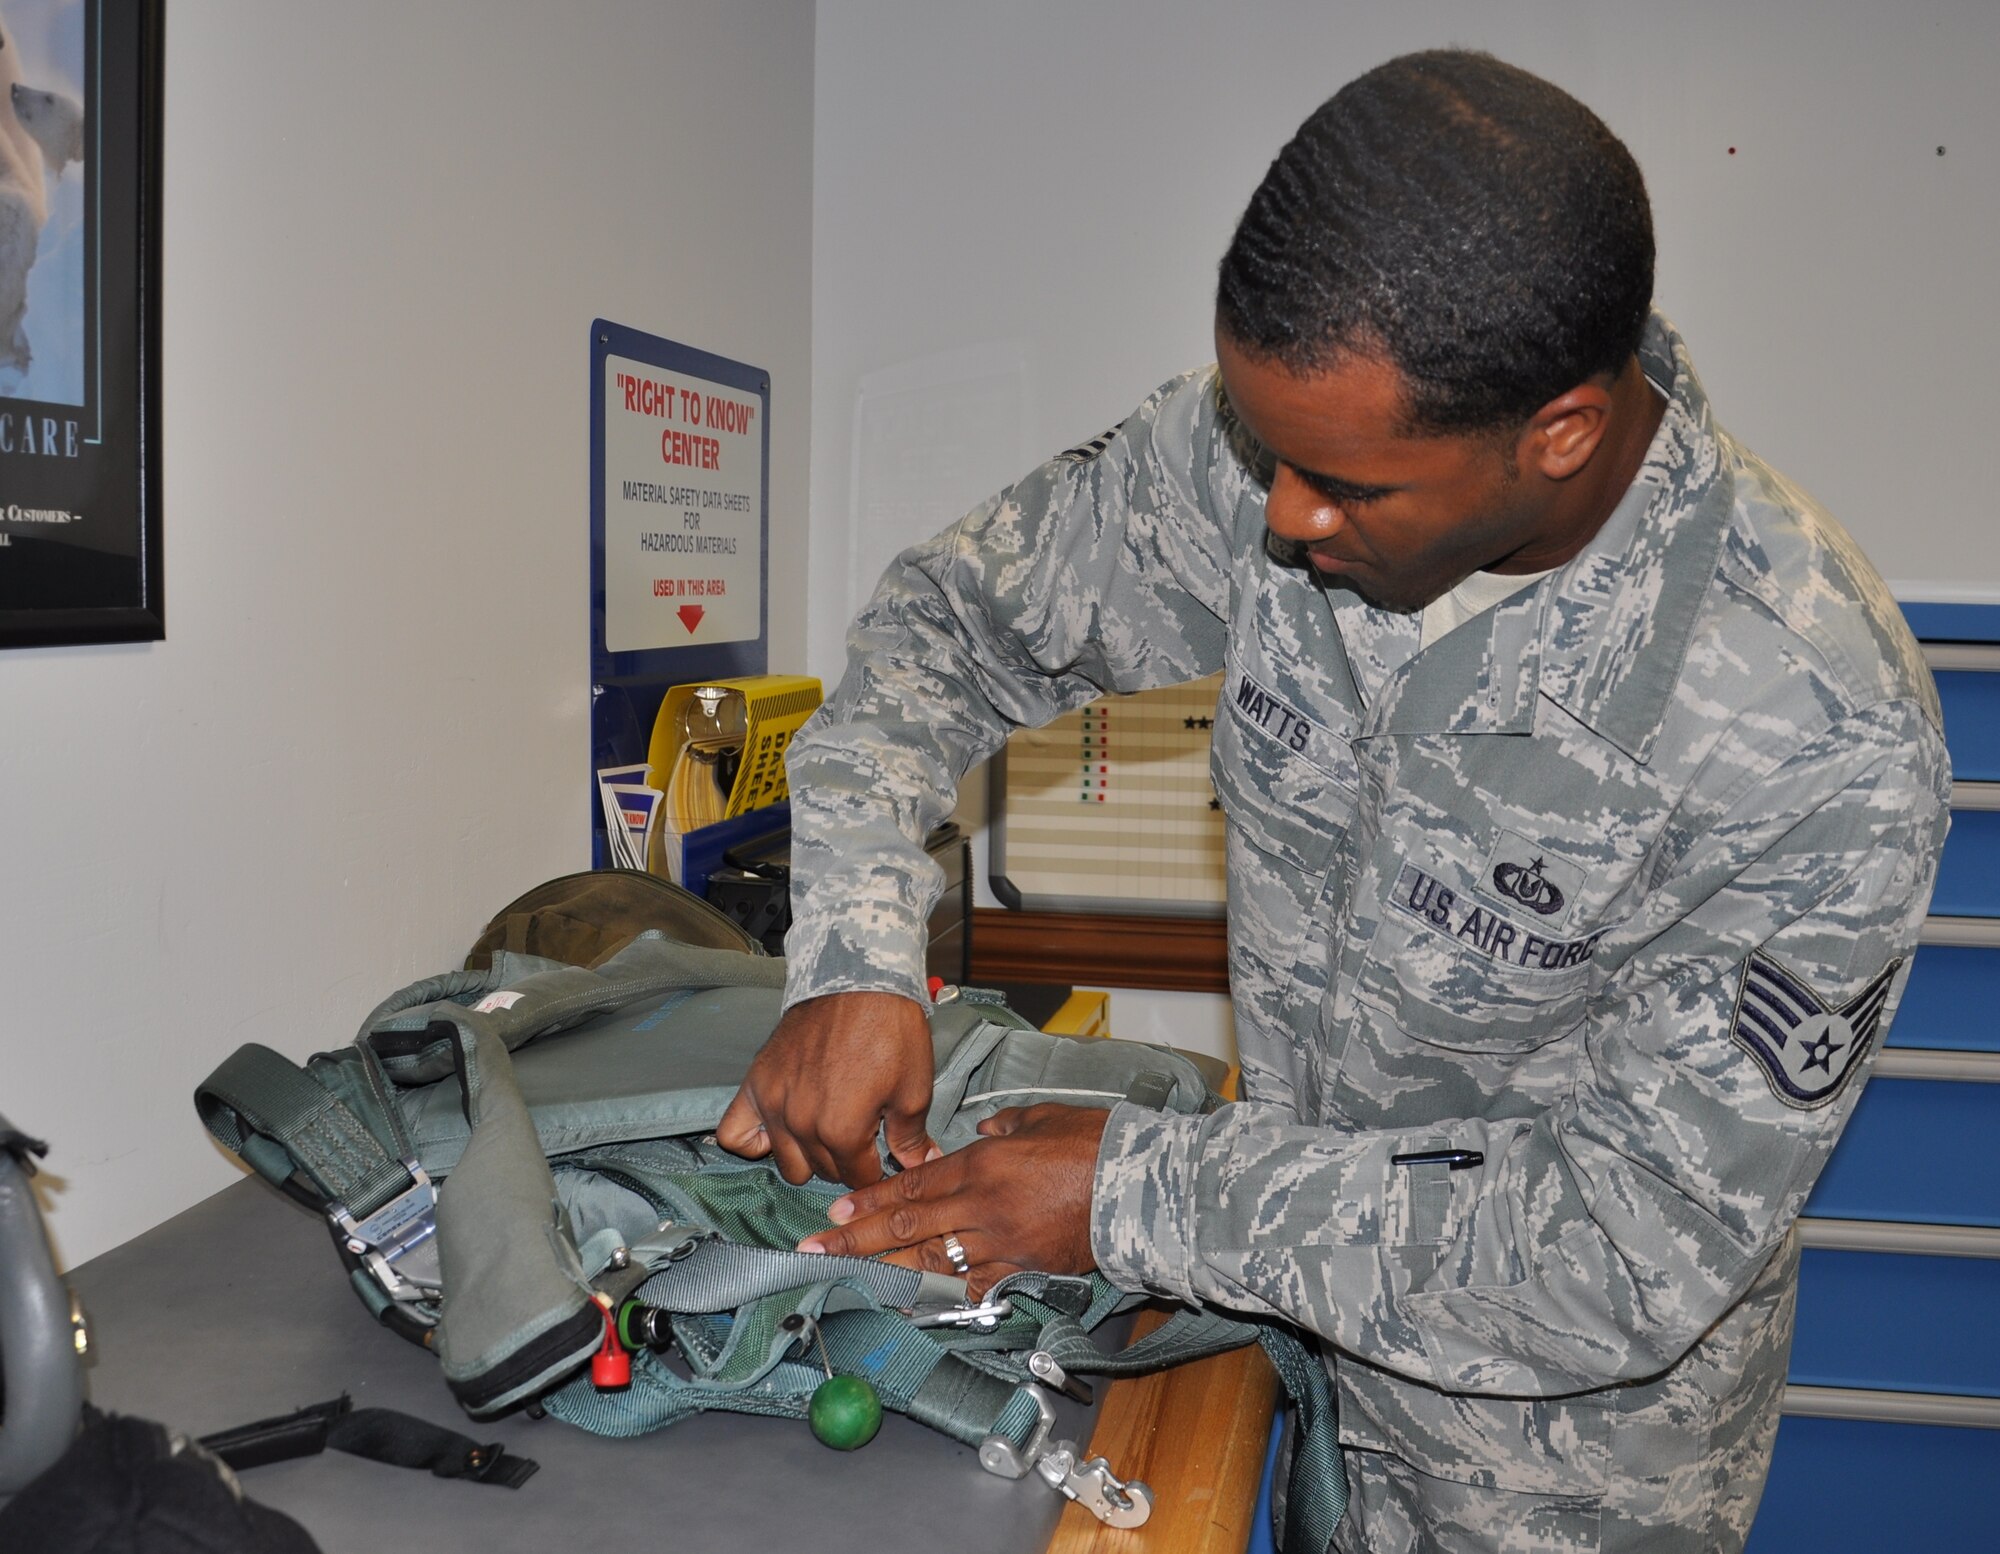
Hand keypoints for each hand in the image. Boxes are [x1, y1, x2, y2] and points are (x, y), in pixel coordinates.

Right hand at [716, 990, 935, 1187]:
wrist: (858, 979)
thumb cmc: (890, 1029)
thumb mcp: (915, 1088)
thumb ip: (910, 1138)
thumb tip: (919, 1165)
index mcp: (841, 1130)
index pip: (859, 1178)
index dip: (877, 1169)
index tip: (883, 1152)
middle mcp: (801, 1124)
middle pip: (823, 1172)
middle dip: (847, 1161)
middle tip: (861, 1133)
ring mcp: (773, 1104)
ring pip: (787, 1163)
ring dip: (809, 1155)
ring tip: (827, 1130)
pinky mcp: (755, 1084)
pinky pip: (734, 1134)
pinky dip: (753, 1141)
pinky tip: (778, 1131)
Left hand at [797, 1104, 1110, 1299]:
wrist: (1138, 1183)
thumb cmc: (1092, 1142)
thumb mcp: (1041, 1117)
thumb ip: (1006, 1126)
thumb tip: (987, 1129)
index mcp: (981, 1162)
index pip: (911, 1185)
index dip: (869, 1200)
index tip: (835, 1211)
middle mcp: (980, 1204)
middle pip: (906, 1225)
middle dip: (856, 1239)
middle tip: (815, 1250)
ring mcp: (1001, 1242)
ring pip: (931, 1260)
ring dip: (887, 1270)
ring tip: (850, 1277)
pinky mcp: (1024, 1270)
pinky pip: (975, 1285)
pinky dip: (946, 1292)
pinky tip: (916, 1301)